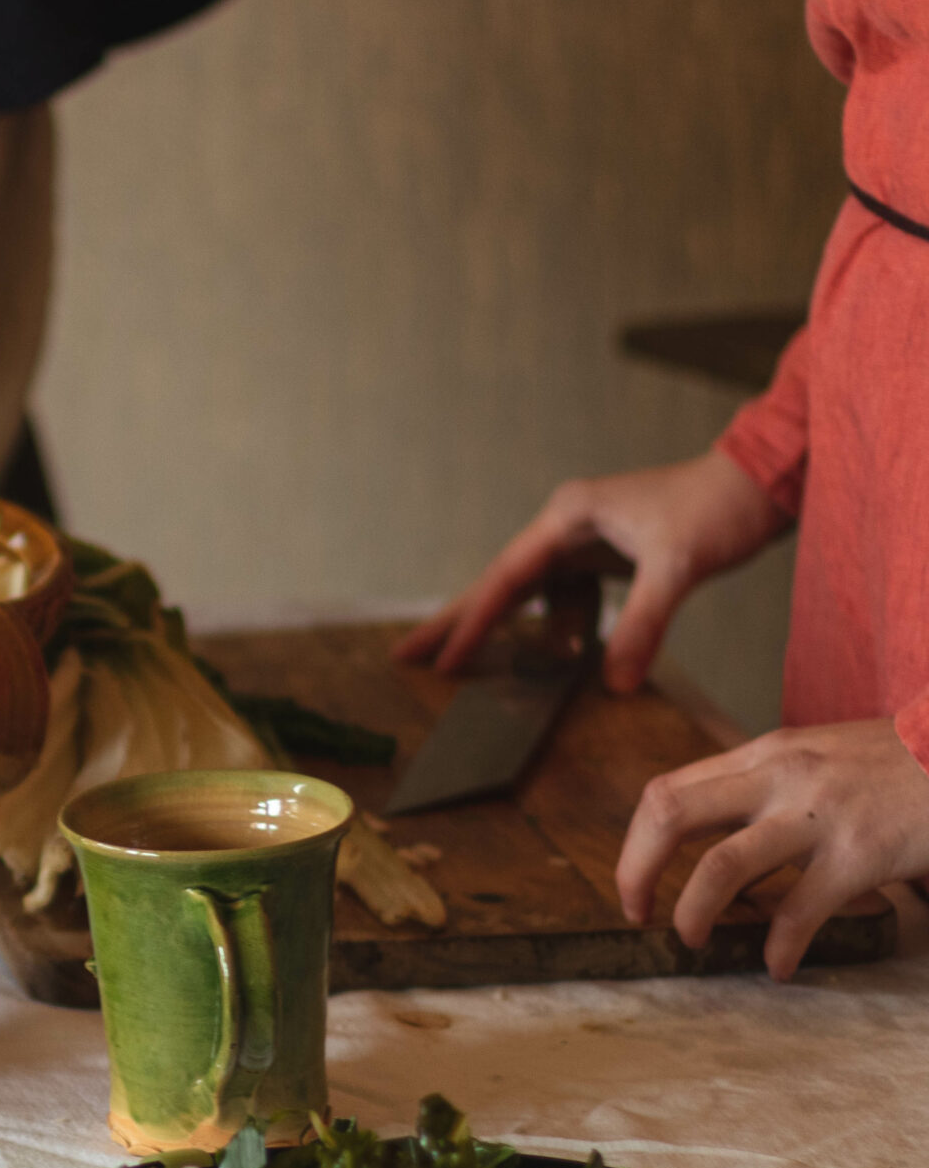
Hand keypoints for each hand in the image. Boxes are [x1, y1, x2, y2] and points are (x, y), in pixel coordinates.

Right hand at [395, 450, 787, 692]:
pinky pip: (567, 600)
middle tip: (406, 655)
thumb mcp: (679, 567)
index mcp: (569, 516)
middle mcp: (567, 524)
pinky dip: (557, 630)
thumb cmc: (718, 509)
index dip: (474, 622)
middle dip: (457, 621)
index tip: (444, 660)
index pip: (508, 577)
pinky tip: (560, 658)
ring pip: (530, 595)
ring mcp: (585, 540)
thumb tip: (615, 685)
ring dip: (507, 632)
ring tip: (465, 664)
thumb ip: (644, 625)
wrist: (761, 482)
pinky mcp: (607, 555)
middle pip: (499, 582)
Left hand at [618, 718, 928, 978]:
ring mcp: (818, 814)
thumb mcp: (819, 758)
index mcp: (763, 757)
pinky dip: (780, 947)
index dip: (635, 844)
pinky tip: (778, 967)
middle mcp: (779, 777)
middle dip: (637, 871)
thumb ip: (768, 786)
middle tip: (638, 913)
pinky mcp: (861, 852)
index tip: (635, 885)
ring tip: (693, 940)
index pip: (668, 792)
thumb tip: (718, 833)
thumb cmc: (900, 765)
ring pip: (720, 865)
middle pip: (669, 816)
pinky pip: (800, 910)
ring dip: (693, 912)